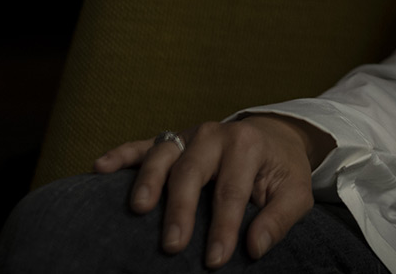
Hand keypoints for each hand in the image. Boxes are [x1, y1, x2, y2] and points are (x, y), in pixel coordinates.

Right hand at [93, 115, 336, 268]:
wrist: (273, 135)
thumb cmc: (281, 169)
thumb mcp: (296, 193)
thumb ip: (279, 219)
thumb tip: (255, 246)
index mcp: (247, 146)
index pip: (231, 191)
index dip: (223, 227)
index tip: (216, 259)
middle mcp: (214, 135)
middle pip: (191, 171)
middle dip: (180, 209)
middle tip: (172, 245)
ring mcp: (189, 134)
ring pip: (163, 154)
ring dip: (148, 180)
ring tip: (138, 209)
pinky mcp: (171, 140)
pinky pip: (141, 144)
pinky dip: (120, 155)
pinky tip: (99, 168)